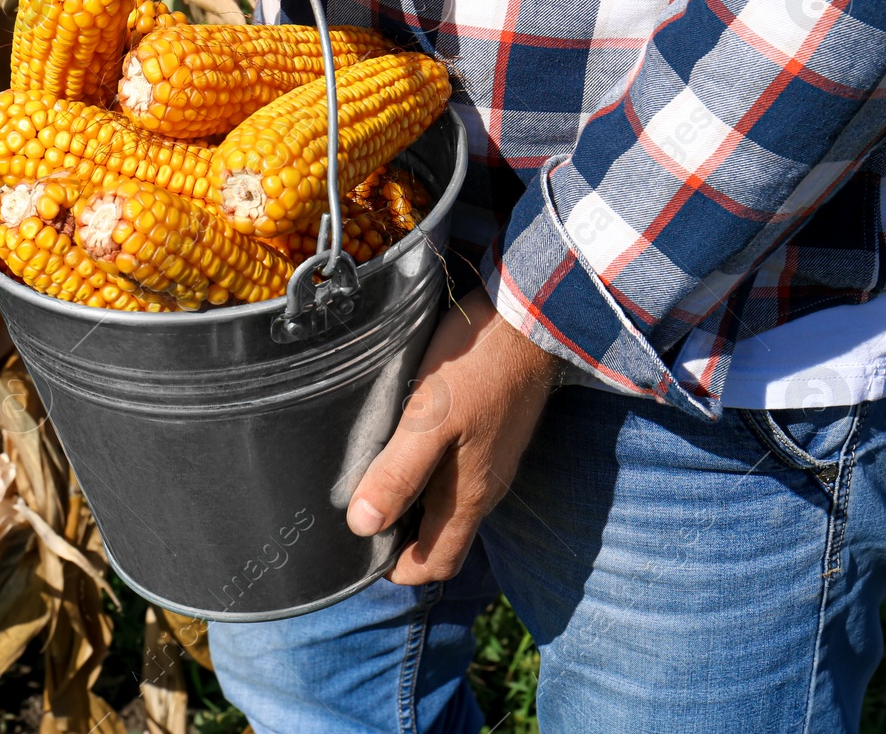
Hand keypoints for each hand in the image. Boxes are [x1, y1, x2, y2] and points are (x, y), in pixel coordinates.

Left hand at [347, 288, 560, 584]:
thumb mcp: (428, 420)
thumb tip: (363, 526)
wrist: (530, 317)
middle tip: (355, 514)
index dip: (396, 568)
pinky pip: (454, 475)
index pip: (434, 564)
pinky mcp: (489, 433)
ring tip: (367, 480)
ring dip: (410, 507)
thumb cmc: (476, 366)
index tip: (357, 549)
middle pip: (440, 539)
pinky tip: (398, 448)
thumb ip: (399, 474)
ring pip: (446, 507)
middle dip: (399, 542)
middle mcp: (484, 488)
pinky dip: (424, 478)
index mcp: (469, 496)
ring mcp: (490, 460)